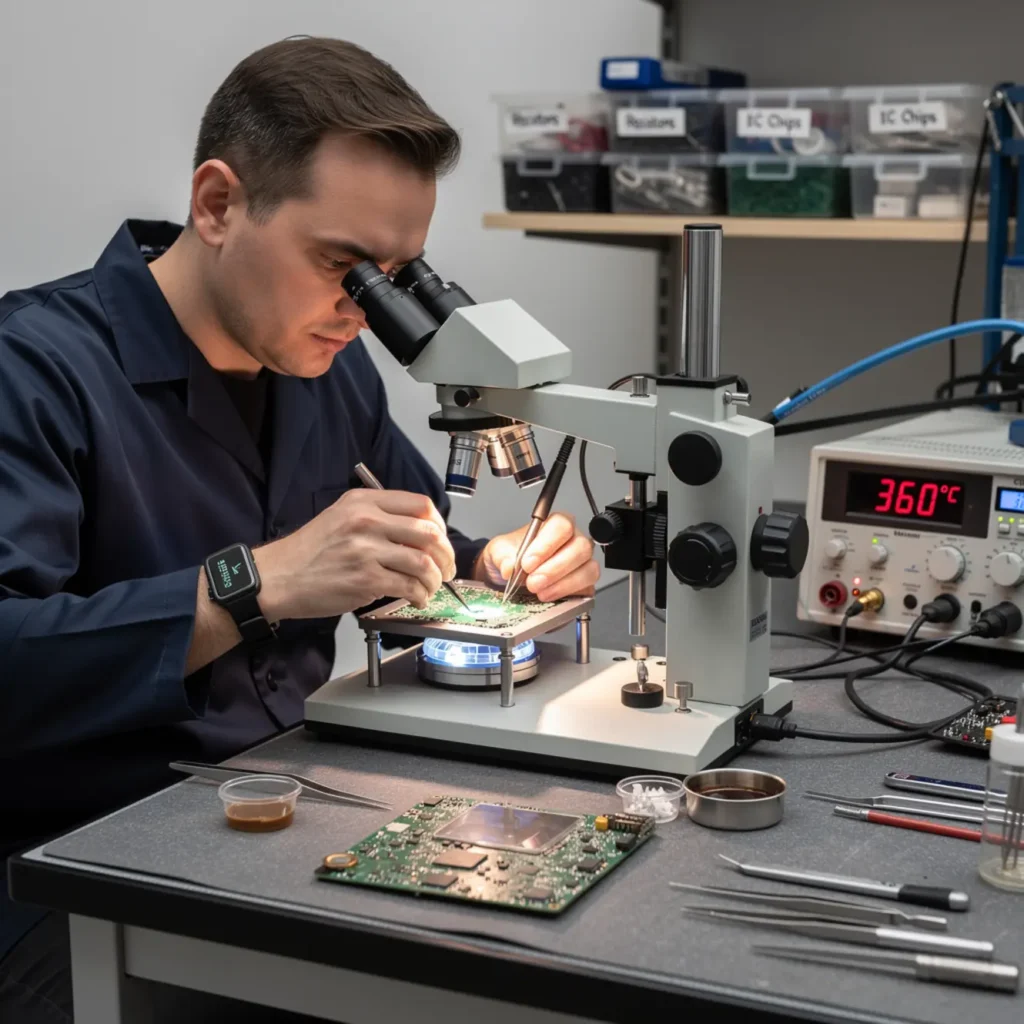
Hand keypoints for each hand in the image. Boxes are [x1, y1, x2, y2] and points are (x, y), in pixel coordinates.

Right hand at [255, 489, 455, 619]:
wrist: (279, 577)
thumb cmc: (309, 551)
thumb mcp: (341, 516)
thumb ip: (377, 517)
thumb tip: (416, 532)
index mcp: (364, 501)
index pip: (420, 504)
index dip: (440, 524)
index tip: (442, 539)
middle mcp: (368, 521)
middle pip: (429, 533)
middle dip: (446, 555)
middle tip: (446, 568)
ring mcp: (368, 550)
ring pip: (423, 562)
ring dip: (435, 579)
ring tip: (431, 587)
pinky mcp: (366, 578)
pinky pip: (409, 586)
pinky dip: (420, 595)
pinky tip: (417, 598)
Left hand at [475, 512, 598, 601]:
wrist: (512, 575)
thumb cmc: (513, 556)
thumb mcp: (499, 551)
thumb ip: (503, 556)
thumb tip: (509, 567)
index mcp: (556, 525)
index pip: (562, 526)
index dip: (546, 545)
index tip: (527, 563)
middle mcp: (574, 540)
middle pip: (580, 547)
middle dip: (554, 569)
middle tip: (533, 582)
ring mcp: (583, 562)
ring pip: (588, 569)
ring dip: (563, 584)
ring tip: (540, 593)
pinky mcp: (585, 584)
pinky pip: (587, 589)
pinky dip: (569, 595)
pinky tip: (550, 598)